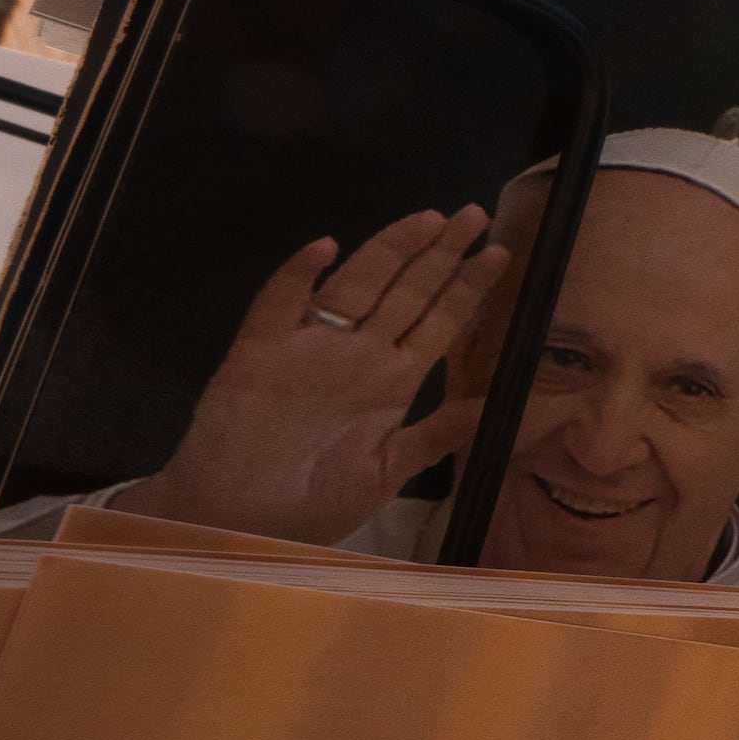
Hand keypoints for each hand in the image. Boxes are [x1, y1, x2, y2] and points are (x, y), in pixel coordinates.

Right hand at [124, 209, 511, 545]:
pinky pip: (277, 306)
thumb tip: (492, 406)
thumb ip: (434, 436)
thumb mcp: (386, 472)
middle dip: (438, 255)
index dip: (465, 289)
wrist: (241, 524)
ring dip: (387, 252)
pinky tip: (322, 249)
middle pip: (403, 293)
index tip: (497, 254)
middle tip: (473, 215)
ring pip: (353, 287)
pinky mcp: (259, 354)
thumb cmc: (313, 502)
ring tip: (426, 221)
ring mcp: (308, 348)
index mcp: (390, 382)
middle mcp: (355, 355)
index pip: (436, 323)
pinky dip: (296, 277)